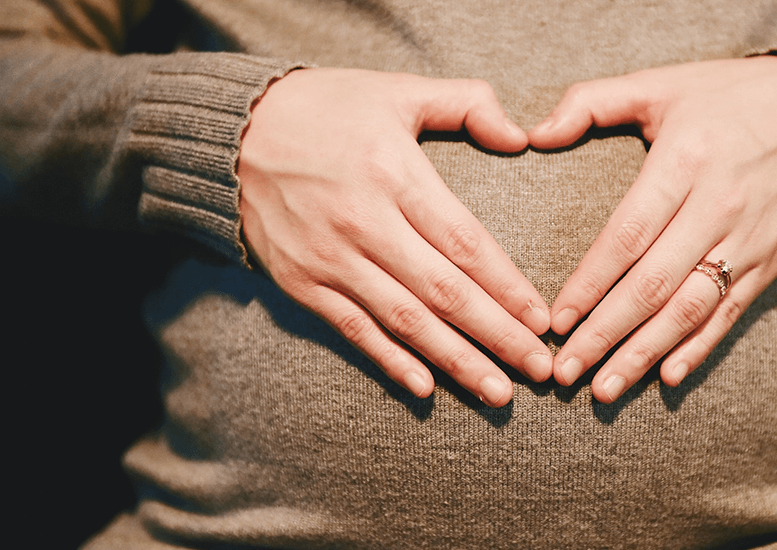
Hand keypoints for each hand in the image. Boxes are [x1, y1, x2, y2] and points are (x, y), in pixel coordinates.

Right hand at [239, 68, 551, 406]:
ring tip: (499, 392)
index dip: (508, 287)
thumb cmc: (327, 108)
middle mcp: (363, 222)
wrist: (233, 131)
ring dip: (456, 361)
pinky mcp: (301, 282)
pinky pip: (353, 330)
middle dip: (498, 335)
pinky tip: (426, 388)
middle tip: (540, 370)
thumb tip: (521, 137)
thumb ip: (466, 104)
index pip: (465, 243)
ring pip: (405, 321)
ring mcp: (329, 258)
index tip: (542, 320)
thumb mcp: (398, 90)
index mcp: (394, 173)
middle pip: (444, 292)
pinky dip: (390, 361)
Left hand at [528, 56, 776, 402]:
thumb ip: (591, 102)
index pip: (627, 235)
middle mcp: (718, 207)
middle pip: (653, 285)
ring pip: (690, 309)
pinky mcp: (770, 261)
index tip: (555, 320)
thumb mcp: (659, 83)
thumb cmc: (726, 96)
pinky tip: (667, 377)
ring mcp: (748, 239)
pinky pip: (731, 313)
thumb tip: (533, 134)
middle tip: (565, 371)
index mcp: (684, 162)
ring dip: (644, 354)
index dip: (589, 283)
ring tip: (605, 389)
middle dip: (605, 334)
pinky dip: (700, 348)